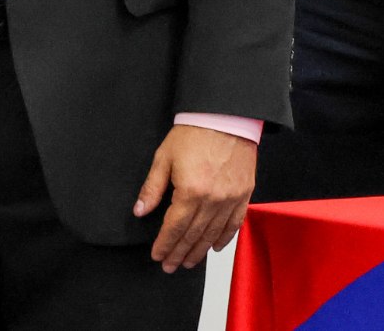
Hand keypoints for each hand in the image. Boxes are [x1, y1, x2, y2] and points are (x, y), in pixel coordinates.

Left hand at [134, 124, 254, 272]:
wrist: (225, 117)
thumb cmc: (192, 134)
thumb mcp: (164, 157)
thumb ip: (152, 187)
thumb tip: (140, 210)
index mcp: (190, 191)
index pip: (175, 227)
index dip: (165, 244)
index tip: (158, 256)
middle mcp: (213, 200)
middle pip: (193, 235)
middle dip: (179, 253)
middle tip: (170, 266)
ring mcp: (231, 199)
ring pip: (213, 234)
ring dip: (199, 251)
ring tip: (188, 262)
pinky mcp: (244, 194)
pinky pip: (234, 224)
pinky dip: (224, 238)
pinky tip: (214, 248)